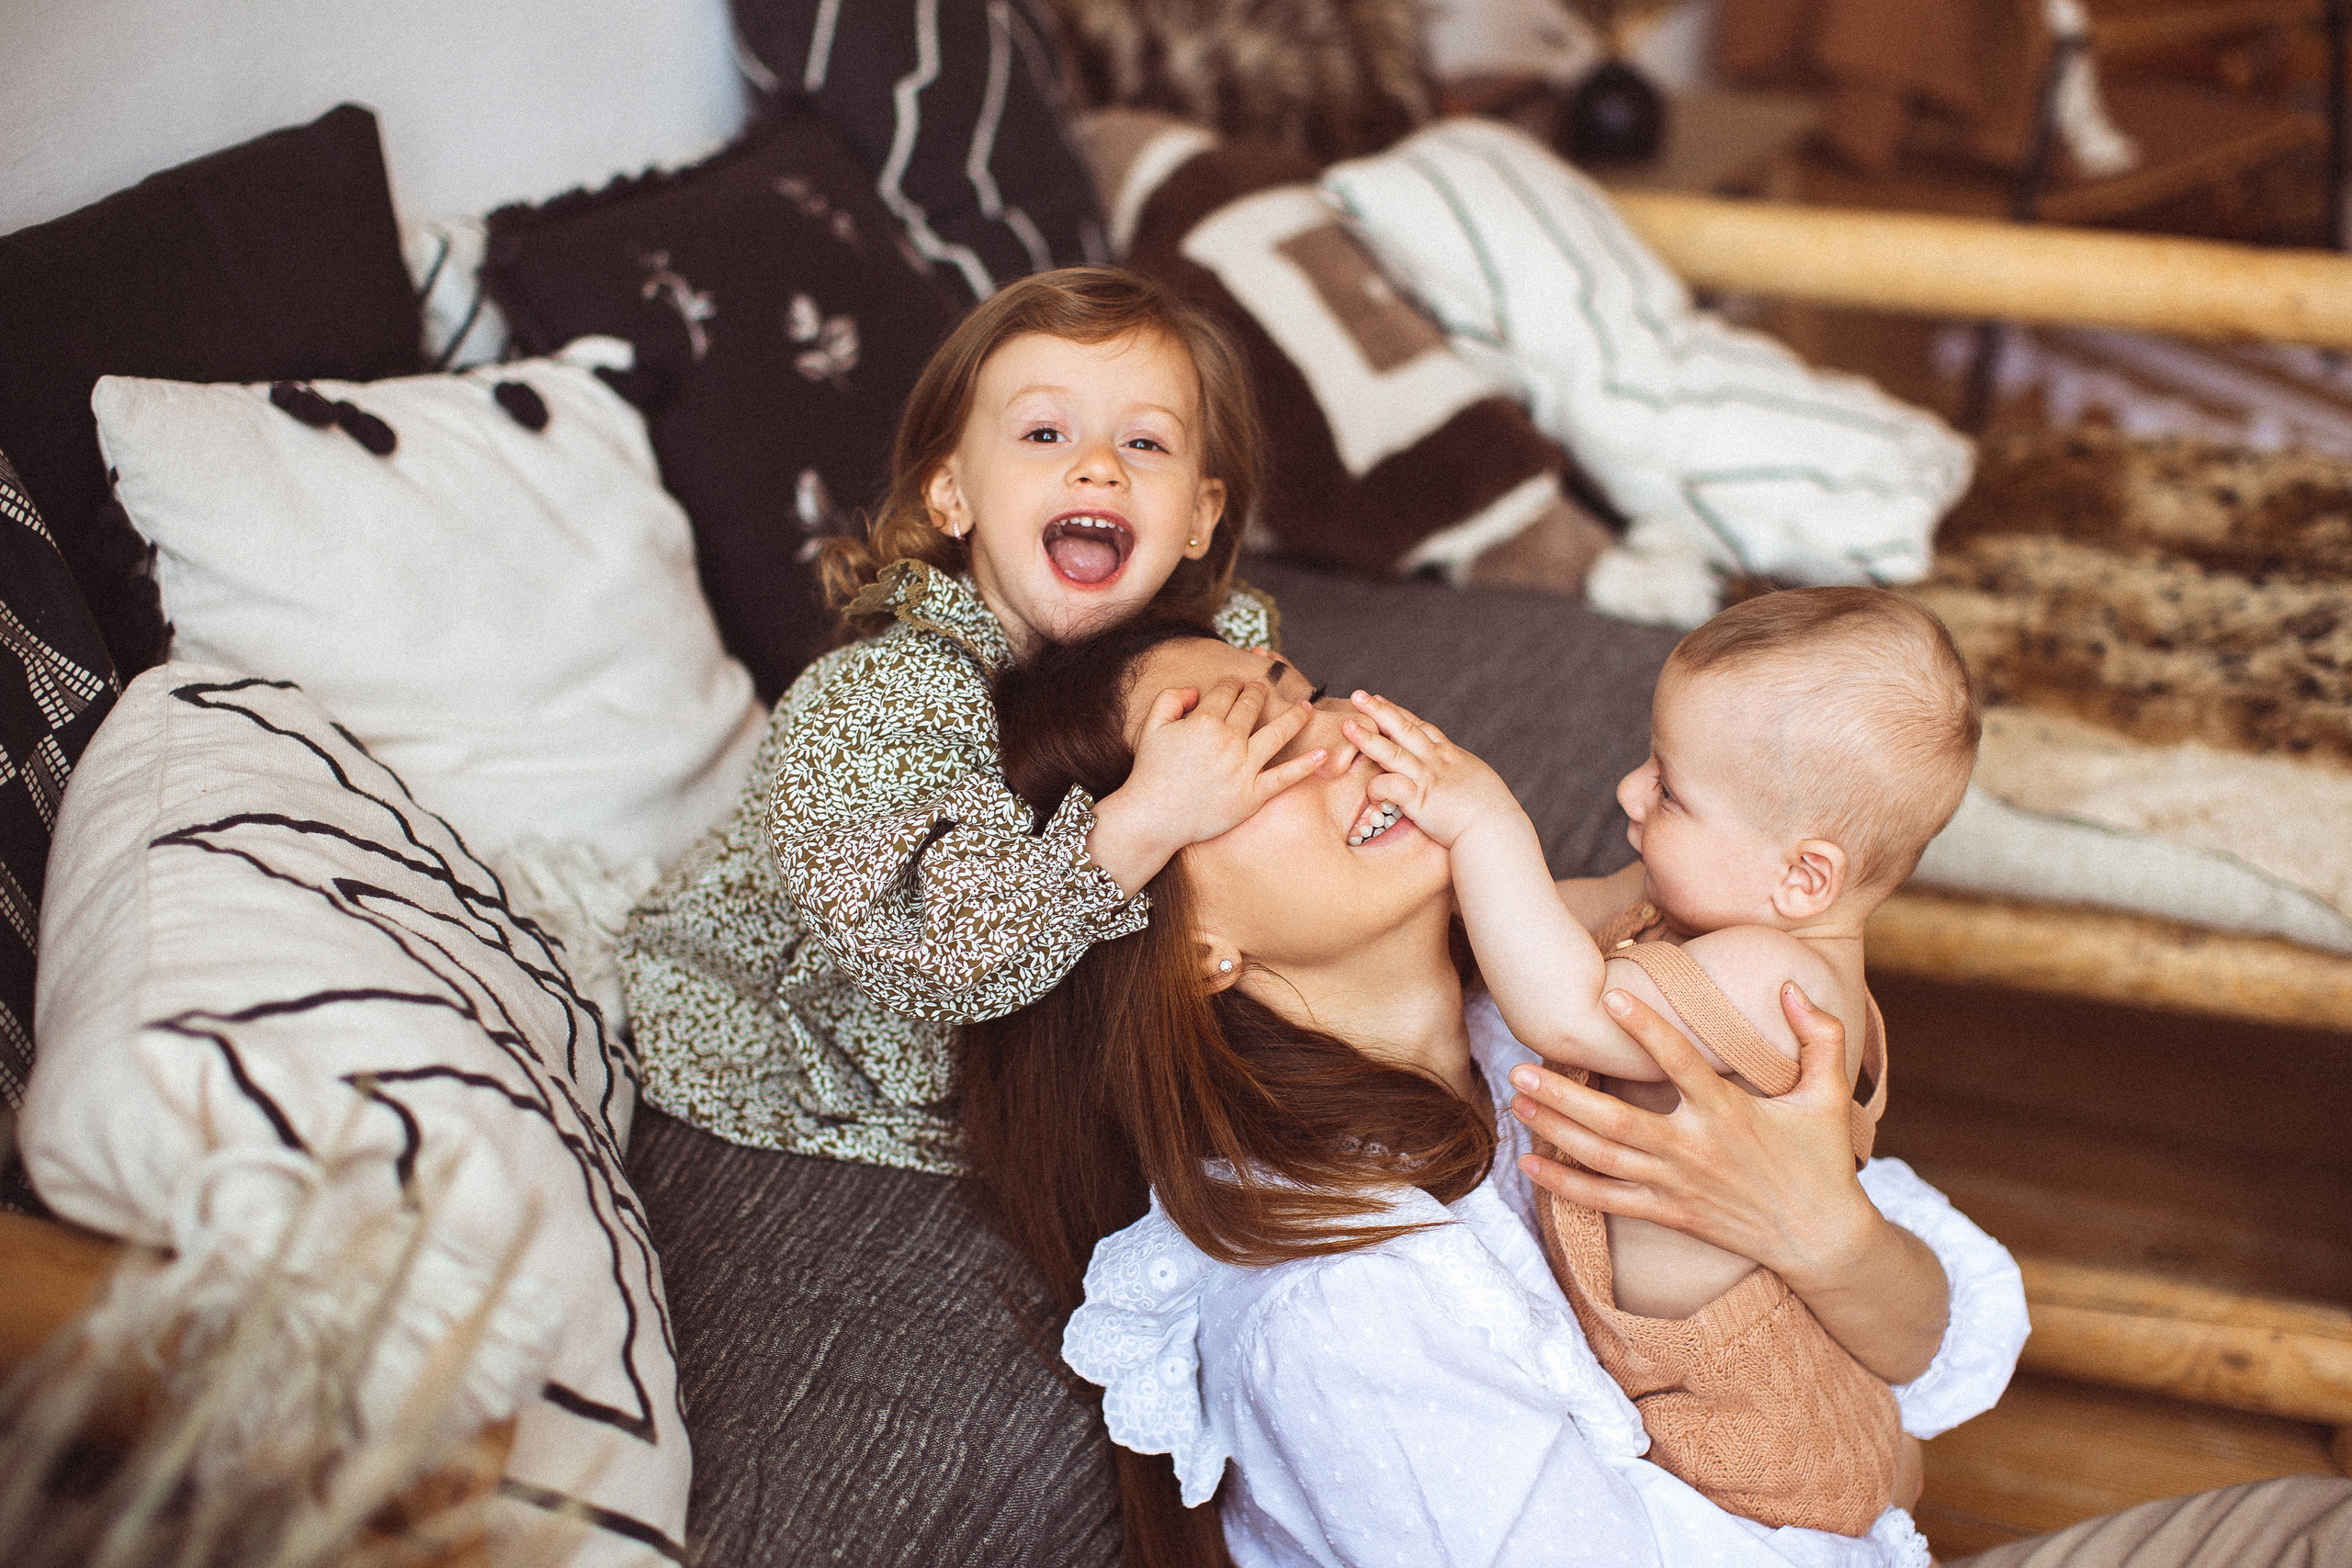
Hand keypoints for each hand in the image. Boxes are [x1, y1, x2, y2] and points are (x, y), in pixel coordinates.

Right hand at [1089, 676, 1323, 893]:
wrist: (1152, 818)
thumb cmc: (1150, 772)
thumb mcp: (1151, 726)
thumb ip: (1172, 698)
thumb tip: (1198, 690)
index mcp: (1204, 721)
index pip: (1226, 691)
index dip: (1232, 683)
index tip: (1235, 683)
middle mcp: (1228, 741)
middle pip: (1252, 707)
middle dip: (1258, 692)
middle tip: (1263, 687)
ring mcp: (1243, 769)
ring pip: (1277, 733)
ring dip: (1294, 716)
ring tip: (1305, 707)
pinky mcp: (1253, 795)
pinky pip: (1284, 777)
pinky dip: (1305, 765)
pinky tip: (1322, 753)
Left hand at [1340, 692, 1517, 848]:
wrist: (1497, 829)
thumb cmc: (1492, 813)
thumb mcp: (1477, 781)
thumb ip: (1460, 775)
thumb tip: (1457, 776)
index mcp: (1450, 756)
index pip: (1420, 727)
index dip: (1398, 712)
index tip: (1380, 699)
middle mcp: (1436, 761)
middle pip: (1403, 729)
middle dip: (1379, 711)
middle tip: (1358, 695)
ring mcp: (1427, 779)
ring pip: (1392, 752)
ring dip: (1368, 738)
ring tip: (1347, 724)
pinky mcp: (1420, 800)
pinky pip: (1390, 787)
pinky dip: (1376, 787)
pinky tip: (1368, 789)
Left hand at [1506, 982, 1874, 1288]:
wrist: (1821, 1240)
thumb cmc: (1823, 1161)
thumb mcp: (1829, 1095)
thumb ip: (1821, 1036)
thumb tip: (1795, 986)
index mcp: (1728, 1113)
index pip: (1681, 1064)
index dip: (1647, 1030)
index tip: (1612, 998)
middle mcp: (1694, 1149)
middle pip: (1617, 1120)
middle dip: (1565, 1095)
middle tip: (1520, 1067)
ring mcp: (1676, 1184)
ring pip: (1603, 1158)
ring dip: (1556, 1130)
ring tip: (1517, 1102)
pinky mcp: (1669, 1213)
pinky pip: (1607, 1201)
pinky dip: (1566, 1186)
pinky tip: (1529, 1167)